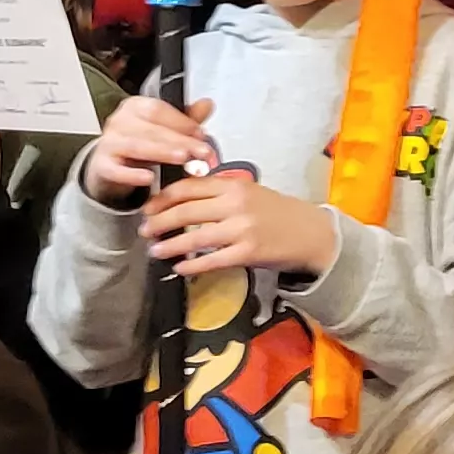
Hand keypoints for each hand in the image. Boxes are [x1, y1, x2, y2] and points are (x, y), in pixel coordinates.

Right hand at [83, 95, 215, 204]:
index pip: (159, 110)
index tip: (202, 134)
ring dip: (162, 152)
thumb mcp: (163, 129)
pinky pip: (116, 170)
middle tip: (202, 152)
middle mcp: (119, 121)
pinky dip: (132, 175)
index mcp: (135, 107)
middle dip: (180, 141)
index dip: (182, 122)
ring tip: (183, 159)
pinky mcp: (102, 166)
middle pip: (151, 129)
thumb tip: (208, 104)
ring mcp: (108, 143)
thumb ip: (186, 119)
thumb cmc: (140, 144)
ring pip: (137, 146)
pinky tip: (149, 178)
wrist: (110, 166)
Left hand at [146, 169, 337, 278]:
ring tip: (154, 250)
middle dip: (159, 221)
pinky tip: (179, 268)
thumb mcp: (248, 192)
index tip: (147, 206)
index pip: (188, 187)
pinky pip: (211, 260)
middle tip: (144, 230)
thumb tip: (181, 198)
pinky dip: (191, 265)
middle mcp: (235, 204)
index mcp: (233, 185)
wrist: (309, 233)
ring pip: (194, 236)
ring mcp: (241, 229)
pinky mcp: (247, 253)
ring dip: (169, 245)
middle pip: (185, 211)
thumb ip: (219, 192)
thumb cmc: (276, 212)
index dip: (163, 197)